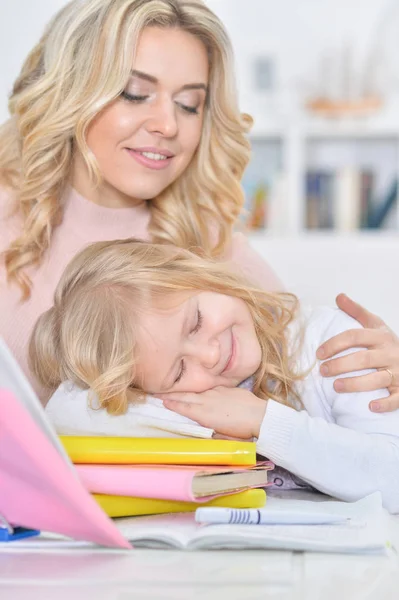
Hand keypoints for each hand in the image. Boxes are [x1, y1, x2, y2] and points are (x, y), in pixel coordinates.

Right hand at [159, 386, 266, 438]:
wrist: (260, 416)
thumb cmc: (241, 432)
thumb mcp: (222, 437)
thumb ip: (210, 433)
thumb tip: (203, 431)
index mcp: (203, 414)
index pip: (183, 407)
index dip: (171, 404)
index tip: (161, 401)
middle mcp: (207, 400)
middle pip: (186, 396)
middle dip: (172, 394)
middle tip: (160, 393)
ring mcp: (217, 392)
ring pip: (197, 391)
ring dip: (186, 392)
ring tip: (177, 392)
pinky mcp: (226, 389)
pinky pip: (210, 389)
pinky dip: (202, 391)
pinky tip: (201, 393)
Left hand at [316, 294, 398, 411]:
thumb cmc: (388, 343)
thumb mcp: (375, 324)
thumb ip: (357, 312)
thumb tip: (339, 296)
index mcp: (380, 337)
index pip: (354, 337)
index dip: (335, 344)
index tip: (319, 353)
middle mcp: (389, 353)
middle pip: (363, 359)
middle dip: (340, 365)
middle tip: (322, 371)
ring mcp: (397, 372)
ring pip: (377, 379)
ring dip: (356, 384)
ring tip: (336, 387)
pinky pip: (396, 398)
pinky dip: (385, 403)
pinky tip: (370, 406)